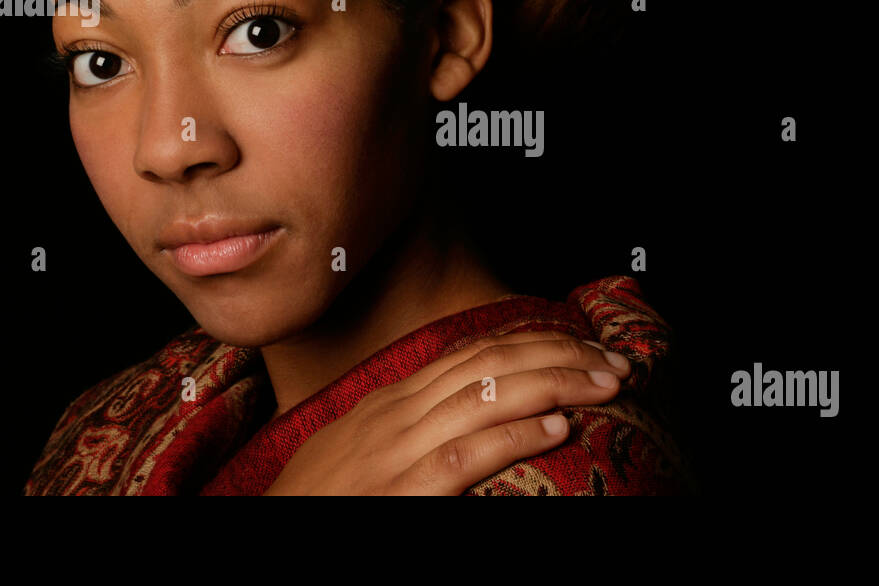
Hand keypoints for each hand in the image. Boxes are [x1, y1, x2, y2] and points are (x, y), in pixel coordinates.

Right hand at [263, 331, 631, 494]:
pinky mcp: (402, 492)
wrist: (262, 534)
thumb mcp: (360, 448)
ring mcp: (398, 451)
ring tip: (606, 383)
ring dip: (557, 383)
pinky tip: (557, 428)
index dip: (537, 343)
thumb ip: (410, 427)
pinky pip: (467, 456)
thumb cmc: (315, 501)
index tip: (585, 345)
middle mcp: (398, 414)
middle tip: (616, 361)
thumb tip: (471, 415)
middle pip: (492, 363)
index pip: (476, 353)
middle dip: (561, 354)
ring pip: (489, 396)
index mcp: (393, 401)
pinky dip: (516, 436)